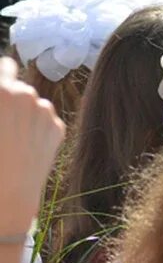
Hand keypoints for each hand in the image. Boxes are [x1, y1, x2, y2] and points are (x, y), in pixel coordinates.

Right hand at [0, 58, 64, 235]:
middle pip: (16, 84)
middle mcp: (24, 94)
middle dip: (8, 96)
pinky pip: (44, 119)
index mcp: (0, 90)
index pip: (4, 65)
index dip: (2, 76)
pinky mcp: (58, 127)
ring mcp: (45, 111)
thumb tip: (5, 84)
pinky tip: (25, 147)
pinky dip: (36, 127)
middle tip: (4, 121)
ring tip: (10, 138)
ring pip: (31, 102)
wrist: (6, 197)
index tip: (3, 90)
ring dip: (23, 111)